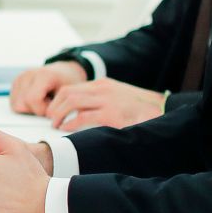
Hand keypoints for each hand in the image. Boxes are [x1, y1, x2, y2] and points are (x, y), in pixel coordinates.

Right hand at [9, 61, 86, 113]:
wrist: (64, 71)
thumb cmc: (68, 82)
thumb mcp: (69, 94)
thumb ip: (59, 107)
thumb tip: (51, 120)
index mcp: (43, 75)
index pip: (32, 100)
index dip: (43, 110)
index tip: (53, 107)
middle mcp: (28, 75)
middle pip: (21, 104)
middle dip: (35, 110)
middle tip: (48, 105)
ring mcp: (20, 78)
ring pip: (16, 105)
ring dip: (29, 109)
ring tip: (42, 102)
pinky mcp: (15, 83)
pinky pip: (14, 102)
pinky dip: (24, 105)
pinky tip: (36, 100)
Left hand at [45, 78, 163, 131]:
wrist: (163, 109)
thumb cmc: (139, 107)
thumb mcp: (117, 98)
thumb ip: (99, 101)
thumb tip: (80, 113)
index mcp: (102, 84)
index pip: (71, 88)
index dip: (57, 100)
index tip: (52, 111)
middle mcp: (102, 89)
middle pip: (66, 93)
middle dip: (53, 106)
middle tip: (49, 118)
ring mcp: (106, 100)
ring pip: (71, 101)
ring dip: (58, 113)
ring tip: (54, 124)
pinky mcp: (111, 114)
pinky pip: (83, 116)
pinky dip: (70, 122)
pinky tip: (65, 128)